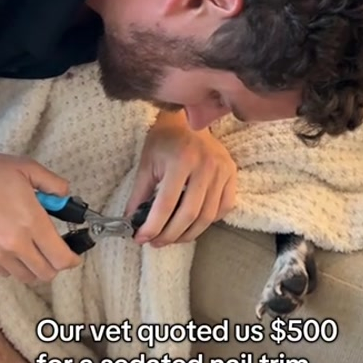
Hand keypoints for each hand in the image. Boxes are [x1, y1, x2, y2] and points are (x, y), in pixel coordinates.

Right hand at [0, 143, 81, 283]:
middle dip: (56, 265)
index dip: (73, 259)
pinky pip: (5, 272)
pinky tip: (13, 249)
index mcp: (32, 222)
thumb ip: (52, 183)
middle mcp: (16, 244)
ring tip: (34, 250)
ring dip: (35, 268)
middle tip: (55, 250)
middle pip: (46, 274)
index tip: (75, 254)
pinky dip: (14, 266)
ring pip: (26, 277)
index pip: (61, 258)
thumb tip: (65, 195)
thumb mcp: (25, 167)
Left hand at [123, 110, 236, 245]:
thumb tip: (130, 222)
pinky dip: (208, 221)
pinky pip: (223, 208)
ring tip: (172, 238)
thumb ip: (138, 195)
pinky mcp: (232, 175)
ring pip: (207, 216)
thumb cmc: (164, 141)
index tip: (141, 238)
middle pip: (189, 215)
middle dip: (170, 235)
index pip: (165, 204)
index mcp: (181, 161)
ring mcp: (222, 171)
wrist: (188, 120)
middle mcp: (205, 167)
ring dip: (188, 234)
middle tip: (155, 243)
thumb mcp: (147, 164)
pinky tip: (193, 224)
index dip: (152, 226)